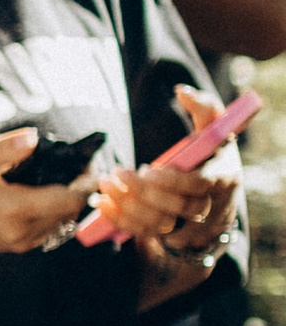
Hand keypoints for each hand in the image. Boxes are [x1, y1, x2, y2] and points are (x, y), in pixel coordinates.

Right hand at [0, 127, 97, 261]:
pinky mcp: (13, 246)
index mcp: (12, 209)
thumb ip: (3, 149)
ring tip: (64, 174)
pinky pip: (48, 229)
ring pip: (62, 222)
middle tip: (79, 162)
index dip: (85, 180)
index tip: (89, 160)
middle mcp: (20, 231)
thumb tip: (35, 137)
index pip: (69, 198)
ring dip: (67, 200)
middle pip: (70, 211)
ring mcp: (17, 242)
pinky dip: (54, 211)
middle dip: (79, 188)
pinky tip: (43, 191)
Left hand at [91, 85, 241, 274]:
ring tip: (105, 185)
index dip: (173, 181)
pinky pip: (144, 233)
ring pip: (159, 225)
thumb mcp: (213, 126)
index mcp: (223, 176)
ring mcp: (190, 223)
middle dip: (144, 193)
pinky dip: (120, 220)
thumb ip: (203, 106)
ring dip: (128, 207)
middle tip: (118, 172)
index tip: (146, 169)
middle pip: (179, 209)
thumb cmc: (211, 151)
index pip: (200, 185)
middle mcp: (209, 204)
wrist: (215, 190)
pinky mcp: (170, 233)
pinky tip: (101, 202)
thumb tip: (182, 92)